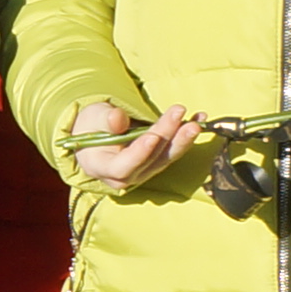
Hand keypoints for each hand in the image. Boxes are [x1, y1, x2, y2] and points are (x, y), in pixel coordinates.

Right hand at [70, 99, 197, 188]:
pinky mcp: (157, 163)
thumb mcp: (94, 117)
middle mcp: (126, 176)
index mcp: (103, 168)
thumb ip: (106, 120)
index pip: (123, 167)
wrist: (96, 134)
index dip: (139, 154)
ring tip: (196, 121)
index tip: (152, 137)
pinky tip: (198, 119)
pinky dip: (185, 135)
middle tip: (178, 115)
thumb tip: (118, 119)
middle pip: (150, 159)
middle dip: (166, 135)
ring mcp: (144, 172)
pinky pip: (172, 151)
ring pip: (166, 157)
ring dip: (183, 138)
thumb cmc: (92, 126)